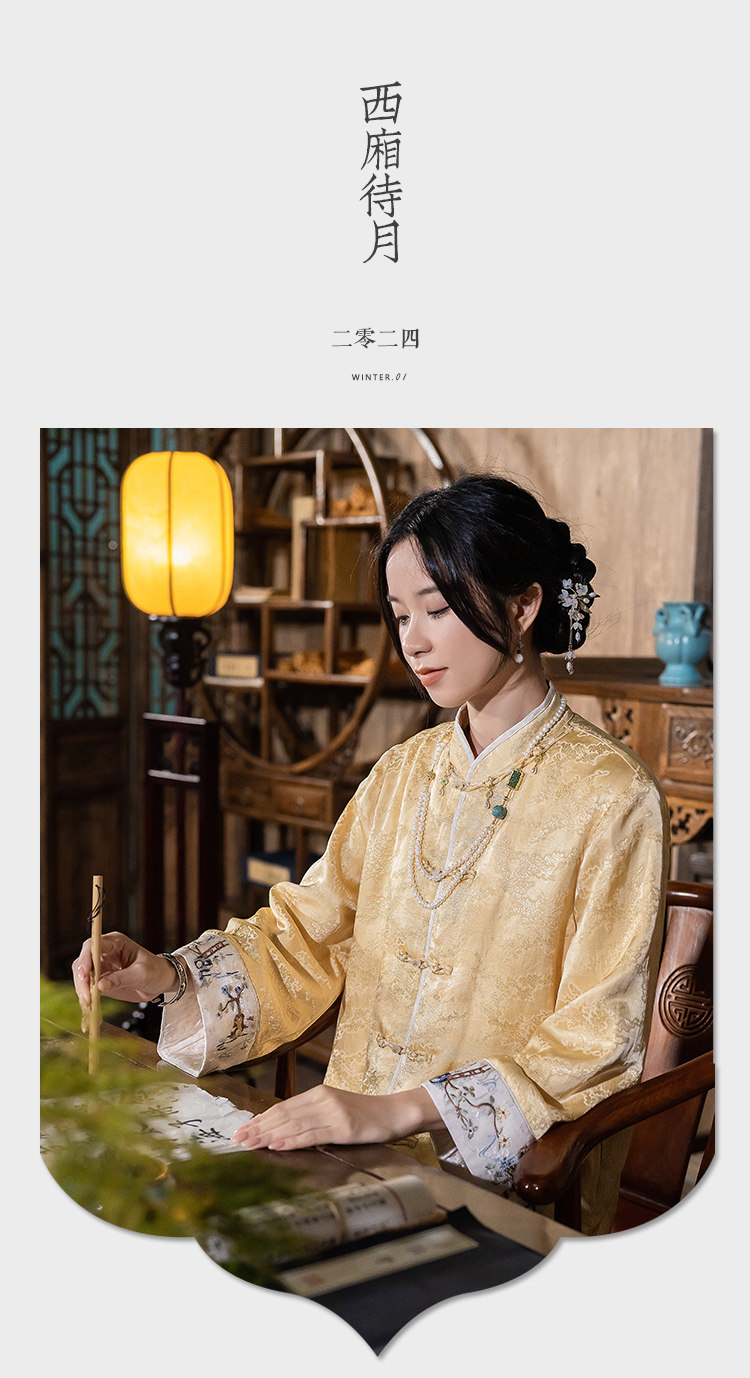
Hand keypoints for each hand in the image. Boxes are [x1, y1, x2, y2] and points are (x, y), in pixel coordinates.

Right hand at [72, 932, 176, 1010]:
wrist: (161, 981)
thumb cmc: (155, 970)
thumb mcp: (142, 973)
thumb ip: (122, 978)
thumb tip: (100, 986)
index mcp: (115, 943)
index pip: (92, 946)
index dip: (85, 959)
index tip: (84, 974)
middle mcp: (104, 953)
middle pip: (82, 963)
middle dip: (82, 981)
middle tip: (86, 997)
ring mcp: (101, 968)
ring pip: (82, 978)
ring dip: (83, 993)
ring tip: (89, 1007)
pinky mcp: (100, 982)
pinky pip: (88, 990)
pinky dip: (87, 1001)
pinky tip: (90, 1012)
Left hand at [232, 1084, 440, 1152]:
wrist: (394, 1112)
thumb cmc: (364, 1114)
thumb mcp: (334, 1109)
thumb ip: (311, 1115)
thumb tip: (282, 1128)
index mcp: (317, 1094)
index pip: (282, 1108)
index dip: (260, 1120)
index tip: (241, 1131)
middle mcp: (322, 1100)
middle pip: (283, 1115)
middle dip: (258, 1129)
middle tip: (236, 1140)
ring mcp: (332, 1113)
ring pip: (293, 1125)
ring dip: (268, 1136)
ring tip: (250, 1144)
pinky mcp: (343, 1127)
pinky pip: (312, 1135)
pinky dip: (291, 1141)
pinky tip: (277, 1145)